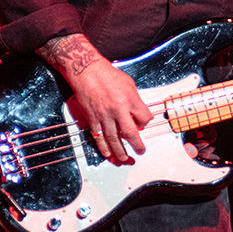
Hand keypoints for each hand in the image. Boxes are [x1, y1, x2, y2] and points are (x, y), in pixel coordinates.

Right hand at [38, 34, 152, 161]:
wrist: (86, 71)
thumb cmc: (108, 75)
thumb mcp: (129, 83)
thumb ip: (135, 100)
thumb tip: (140, 114)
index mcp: (130, 99)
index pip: (144, 118)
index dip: (146, 122)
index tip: (144, 124)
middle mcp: (118, 109)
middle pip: (130, 133)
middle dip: (137, 145)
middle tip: (141, 151)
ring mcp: (104, 116)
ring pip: (113, 140)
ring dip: (120, 152)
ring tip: (126, 159)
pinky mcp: (93, 119)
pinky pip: (99, 137)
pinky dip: (104, 147)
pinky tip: (108, 154)